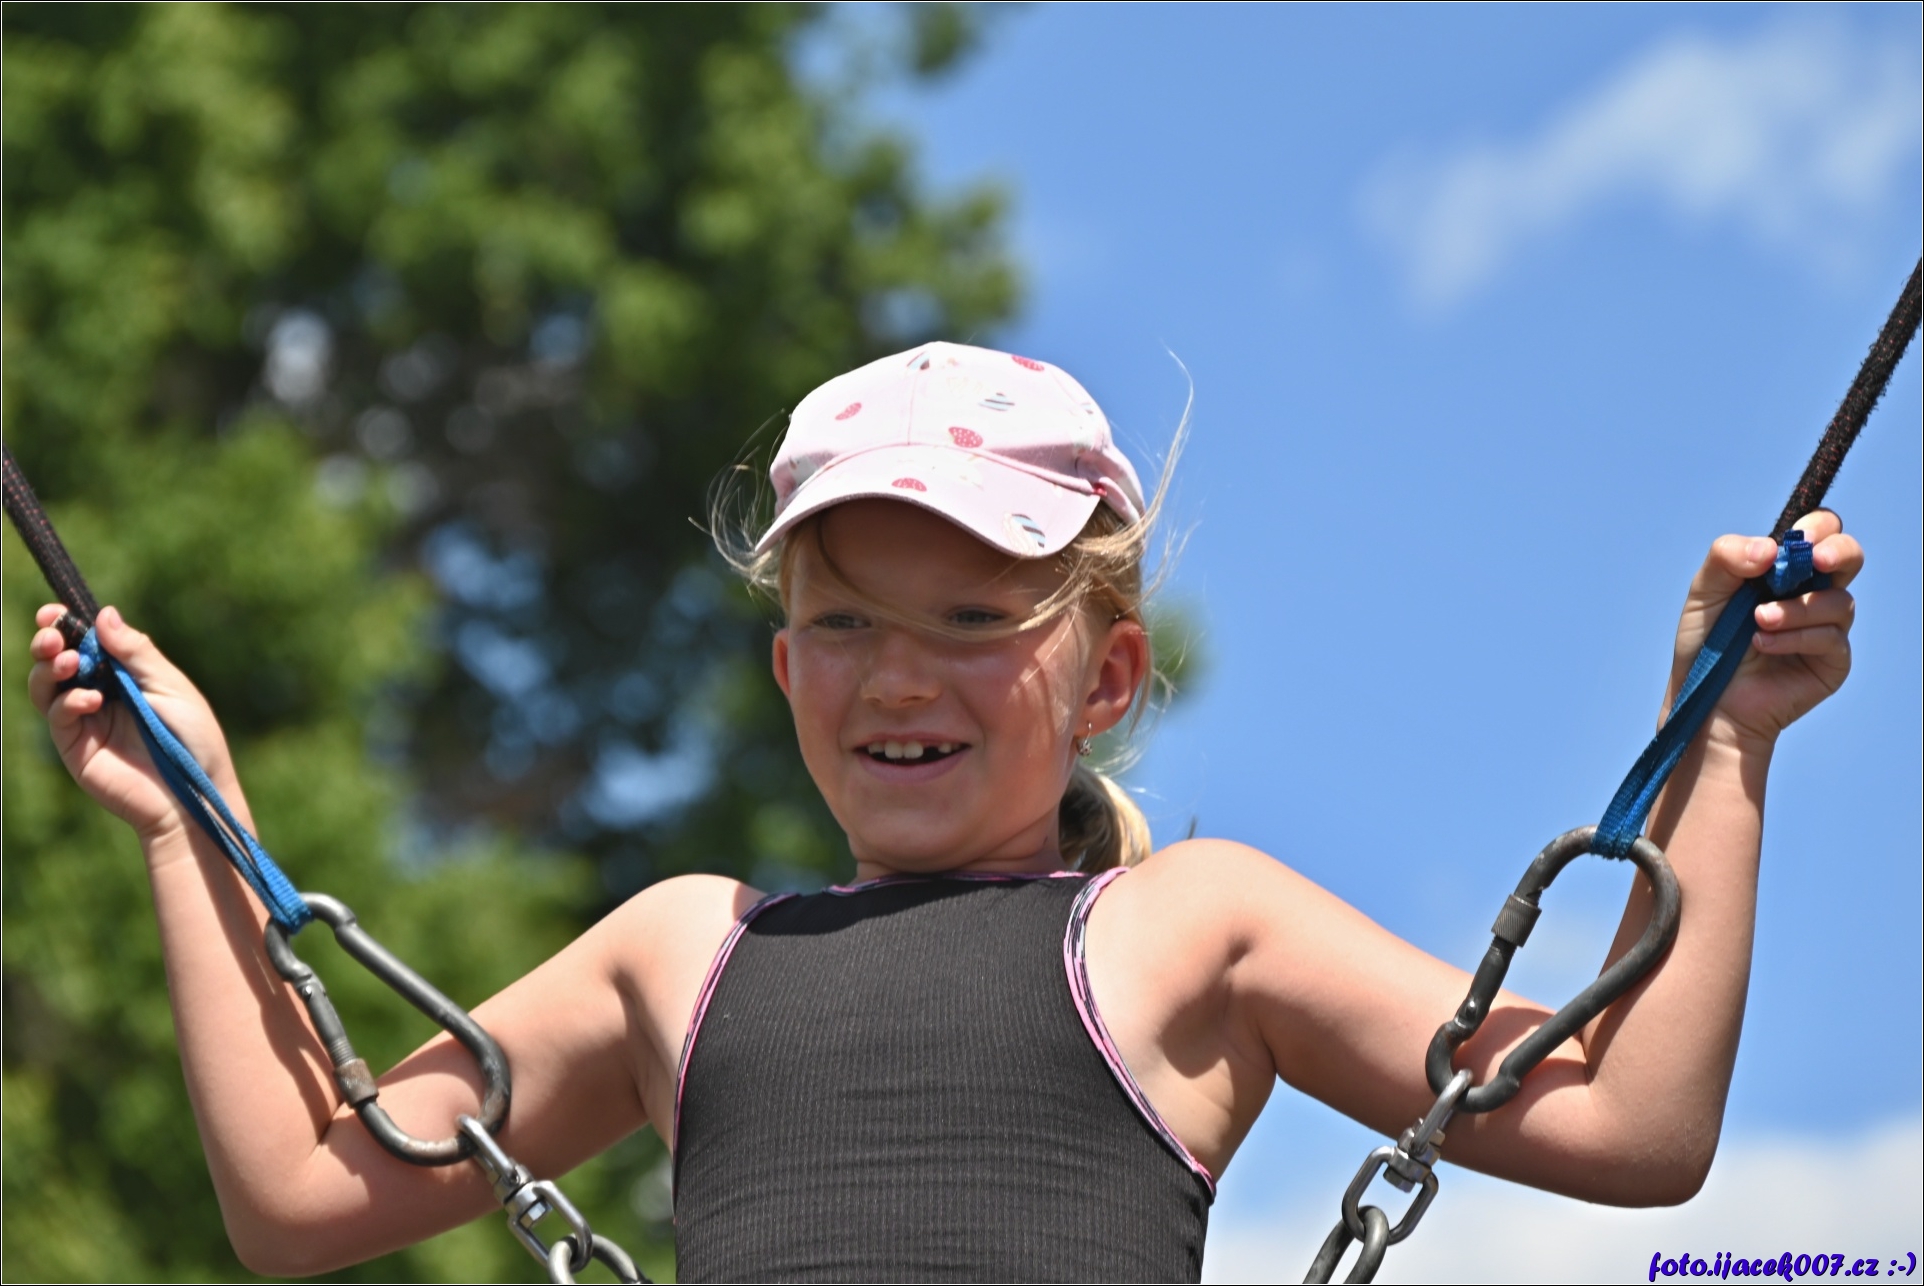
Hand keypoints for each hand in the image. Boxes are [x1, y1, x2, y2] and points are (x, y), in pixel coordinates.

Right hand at [26, 604, 243, 843]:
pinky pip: (58, 716)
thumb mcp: (170, 687)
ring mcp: (84, 720)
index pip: (86, 642)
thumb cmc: (192, 739)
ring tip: (70, 663)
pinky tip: (92, 701)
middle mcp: (99, 693)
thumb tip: (104, 614)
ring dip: (50, 668)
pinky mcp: (75, 746)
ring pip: (46, 686)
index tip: (53, 611)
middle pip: (58, 660)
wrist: (192, 794)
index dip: (66, 625)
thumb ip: (137, 653)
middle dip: (49, 642)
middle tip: (50, 634)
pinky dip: (69, 702)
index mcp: (124, 675)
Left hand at [1669, 510, 1861, 748]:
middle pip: (1849, 557)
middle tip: (1816, 560)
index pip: (1819, 533)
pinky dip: (1795, 637)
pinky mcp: (1832, 661)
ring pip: (1839, 600)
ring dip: (1797, 608)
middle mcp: (1811, 593)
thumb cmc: (1706, 644)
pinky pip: (1831, 638)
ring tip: (1758, 620)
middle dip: (1838, 552)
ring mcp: (1826, 628)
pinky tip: (1762, 644)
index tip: (1799, 537)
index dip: (1818, 528)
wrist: (1706, 700)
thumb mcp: (1705, 592)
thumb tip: (1771, 548)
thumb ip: (1728, 557)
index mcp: (1785, 570)